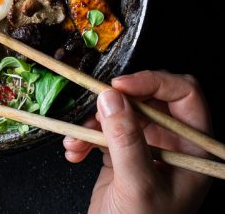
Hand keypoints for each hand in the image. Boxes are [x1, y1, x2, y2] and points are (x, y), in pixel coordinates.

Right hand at [63, 70, 211, 213]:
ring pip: (120, 110)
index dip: (153, 82)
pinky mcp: (120, 151)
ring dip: (93, 121)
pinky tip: (75, 151)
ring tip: (77, 139)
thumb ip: (126, 139)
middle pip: (147, 97)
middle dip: (117, 101)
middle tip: (97, 103)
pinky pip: (101, 129)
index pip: (183, 94)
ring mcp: (145, 145)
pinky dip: (84, 136)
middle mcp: (171, 142)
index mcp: (191, 146)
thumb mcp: (137, 184)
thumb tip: (111, 97)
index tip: (120, 86)